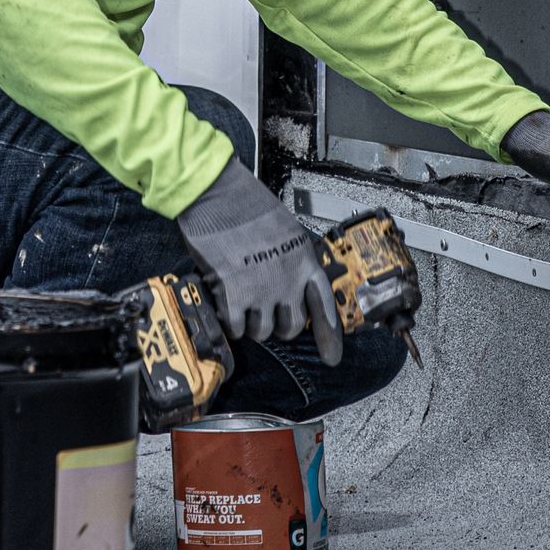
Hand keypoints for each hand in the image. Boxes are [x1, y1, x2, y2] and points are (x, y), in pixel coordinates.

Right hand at [177, 158, 342, 361]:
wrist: (217, 193)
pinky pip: (235, 327)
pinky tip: (225, 300)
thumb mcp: (285, 230)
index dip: (330, 336)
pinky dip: (229, 320)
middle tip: (264, 307)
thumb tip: (290, 286)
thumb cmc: (247, 203)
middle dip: (278, 322)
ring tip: (241, 297)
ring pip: (262, 331)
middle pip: (291, 327)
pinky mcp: (234, 295)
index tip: (332, 357)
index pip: (324, 306)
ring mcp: (262, 289)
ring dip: (251, 321)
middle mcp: (287, 279)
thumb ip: (291, 260)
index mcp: (303, 259)